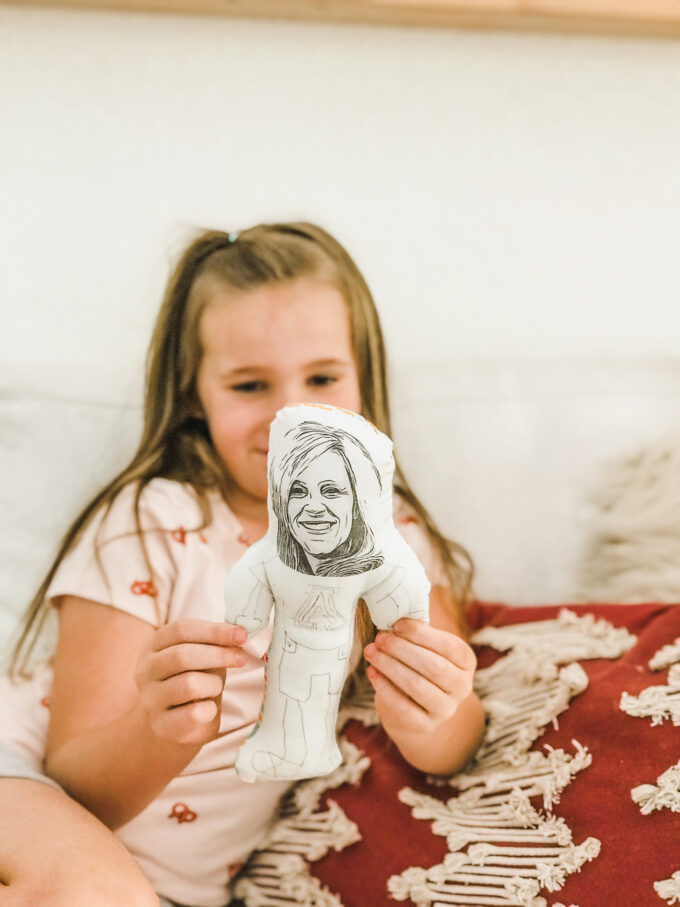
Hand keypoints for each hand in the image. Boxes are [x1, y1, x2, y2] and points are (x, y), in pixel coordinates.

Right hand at [134, 619, 247, 745]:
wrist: (170, 726)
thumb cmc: (192, 681)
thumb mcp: (200, 658)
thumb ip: (214, 644)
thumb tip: (240, 634)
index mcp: (154, 646)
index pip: (181, 630)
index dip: (214, 630)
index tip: (242, 634)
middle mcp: (146, 671)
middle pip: (182, 655)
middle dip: (218, 654)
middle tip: (241, 658)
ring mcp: (150, 700)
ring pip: (189, 684)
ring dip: (213, 684)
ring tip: (215, 688)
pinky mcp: (160, 726)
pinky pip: (193, 714)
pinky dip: (210, 710)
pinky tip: (209, 709)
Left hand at [364, 618, 475, 741]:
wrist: (416, 707)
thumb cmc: (418, 665)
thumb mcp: (424, 647)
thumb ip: (416, 633)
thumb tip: (395, 619)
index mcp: (466, 661)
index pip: (450, 647)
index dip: (422, 634)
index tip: (397, 625)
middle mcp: (462, 687)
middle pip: (433, 666)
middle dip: (402, 649)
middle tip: (380, 638)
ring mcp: (446, 709)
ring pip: (417, 685)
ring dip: (390, 666)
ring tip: (372, 652)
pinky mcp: (425, 725)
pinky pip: (402, 706)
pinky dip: (384, 686)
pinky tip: (372, 672)